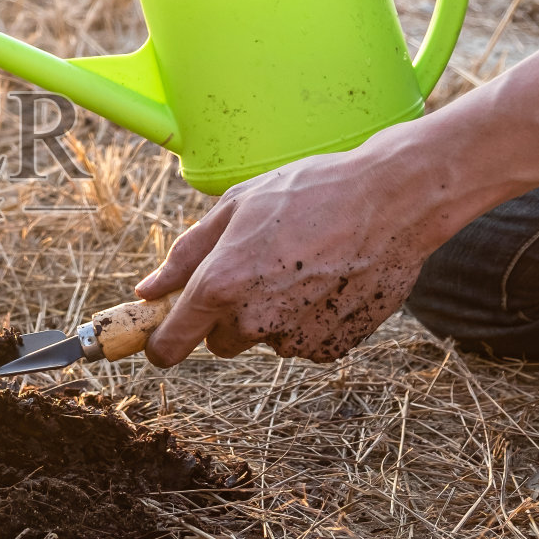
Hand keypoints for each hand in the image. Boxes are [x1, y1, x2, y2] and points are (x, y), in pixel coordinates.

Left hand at [132, 141, 448, 365]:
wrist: (392, 200)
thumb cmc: (310, 192)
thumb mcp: (235, 207)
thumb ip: (185, 256)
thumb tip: (147, 291)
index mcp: (220, 285)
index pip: (170, 346)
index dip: (161, 342)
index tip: (162, 335)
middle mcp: (255, 321)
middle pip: (219, 342)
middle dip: (225, 316)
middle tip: (254, 268)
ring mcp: (296, 338)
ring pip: (264, 340)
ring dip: (271, 315)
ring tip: (300, 264)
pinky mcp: (333, 346)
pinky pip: (303, 342)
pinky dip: (308, 321)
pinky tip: (326, 280)